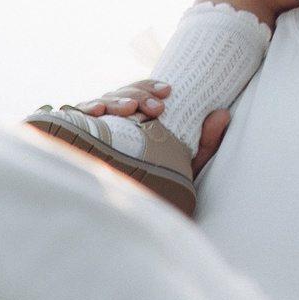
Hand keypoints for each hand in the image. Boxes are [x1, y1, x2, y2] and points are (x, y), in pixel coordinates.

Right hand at [75, 83, 232, 172]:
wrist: (137, 212)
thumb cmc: (162, 183)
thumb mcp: (188, 162)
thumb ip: (207, 141)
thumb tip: (222, 113)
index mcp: (137, 118)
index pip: (140, 92)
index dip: (151, 87)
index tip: (168, 91)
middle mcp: (113, 119)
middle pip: (121, 94)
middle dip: (139, 95)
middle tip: (157, 108)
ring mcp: (93, 128)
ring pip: (100, 102)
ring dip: (116, 101)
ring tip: (129, 110)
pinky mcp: (76, 139)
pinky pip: (76, 119)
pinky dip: (85, 111)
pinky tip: (96, 112)